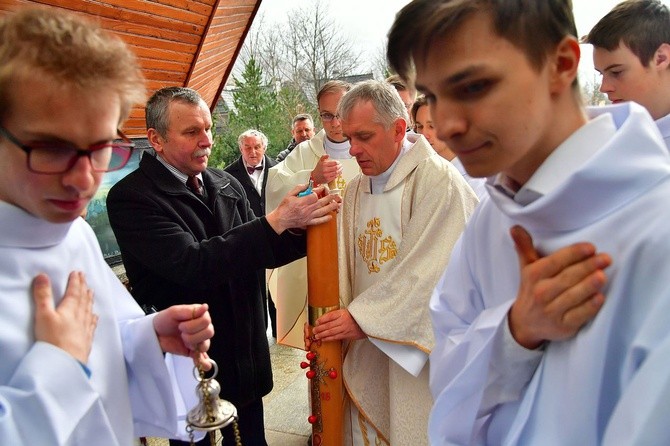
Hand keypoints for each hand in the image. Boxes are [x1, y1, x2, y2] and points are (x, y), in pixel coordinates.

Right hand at [32, 271, 97, 364]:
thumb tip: (43, 277)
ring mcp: (84, 329)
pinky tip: (95, 316)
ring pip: (88, 310)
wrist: (65, 363)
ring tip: (91, 292)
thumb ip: (43, 296)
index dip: (75, 282)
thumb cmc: (53, 340)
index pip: (74, 292)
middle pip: (83, 299)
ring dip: (89, 299)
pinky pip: (91, 325)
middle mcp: (80, 317)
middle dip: (83, 287)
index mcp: (70, 310)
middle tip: (85, 278)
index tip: (77, 273)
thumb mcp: (43, 315)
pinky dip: (93, 318)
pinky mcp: (86, 341)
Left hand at [153, 304, 213, 369]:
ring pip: (205, 345)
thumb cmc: (163, 320)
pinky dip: (204, 362)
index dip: (193, 325)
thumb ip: (190, 311)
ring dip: (194, 345)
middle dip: (193, 335)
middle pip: (208, 333)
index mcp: (199, 315)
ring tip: (184, 342)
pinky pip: (202, 358)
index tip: (181, 325)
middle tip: (181, 334)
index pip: (206, 321)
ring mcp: (198, 340)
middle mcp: (201, 327)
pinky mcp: (193, 351)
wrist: (154, 334)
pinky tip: (205, 365)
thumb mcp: (173, 312)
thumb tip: (205, 307)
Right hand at [265, 184, 341, 233]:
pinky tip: (330, 216)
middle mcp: (306, 210)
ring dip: (330, 208)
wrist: (281, 219)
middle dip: (329, 198)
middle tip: (335, 195)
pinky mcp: (308, 222)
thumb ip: (299, 188)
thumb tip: (308, 184)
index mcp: (301, 202)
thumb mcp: (289, 194)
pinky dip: (325, 219)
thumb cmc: (284, 207)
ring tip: (336, 204)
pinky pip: (318, 221)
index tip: (322, 188)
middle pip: (320, 203)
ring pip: (322, 211)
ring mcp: (308, 216)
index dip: (319, 191)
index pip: (314, 196)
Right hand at [311, 155, 342, 184]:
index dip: (338, 162)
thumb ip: (324, 157)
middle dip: (340, 166)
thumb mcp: (320, 161)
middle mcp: (325, 170)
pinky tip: (339, 173)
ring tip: (341, 169)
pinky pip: (335, 176)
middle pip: (336, 167)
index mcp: (324, 164)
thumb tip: (328, 155)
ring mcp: (326, 175)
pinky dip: (338, 174)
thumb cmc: (318, 169)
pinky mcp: (328, 179)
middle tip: (341, 165)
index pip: (334, 163)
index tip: (339, 162)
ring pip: (336, 172)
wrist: (314, 177)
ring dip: (340, 170)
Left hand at [312, 309, 365, 341]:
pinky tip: (324, 339)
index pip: (330, 316)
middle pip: (328, 325)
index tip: (317, 321)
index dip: (322, 319)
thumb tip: (326, 319)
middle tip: (314, 330)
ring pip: (331, 332)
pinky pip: (336, 337)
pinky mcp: (347, 335)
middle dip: (320, 328)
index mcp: (343, 313)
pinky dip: (328, 338)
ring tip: (316, 336)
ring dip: (322, 334)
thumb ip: (338, 314)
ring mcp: (345, 328)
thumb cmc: (356, 317)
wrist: (367, 322)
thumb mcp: (347, 311)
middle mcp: (343, 320)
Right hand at [508, 225, 610, 348]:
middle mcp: (541, 293)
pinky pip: (579, 315)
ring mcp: (551, 311)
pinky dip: (589, 306)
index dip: (574, 254)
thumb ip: (525, 247)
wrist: (524, 323)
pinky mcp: (562, 326)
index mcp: (533, 275)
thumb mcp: (527, 268)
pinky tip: (599, 297)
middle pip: (567, 277)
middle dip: (588, 267)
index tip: (591, 248)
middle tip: (605, 258)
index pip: (556, 262)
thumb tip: (516, 228)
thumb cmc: (531, 290)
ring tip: (603, 275)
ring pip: (573, 296)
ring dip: (589, 285)